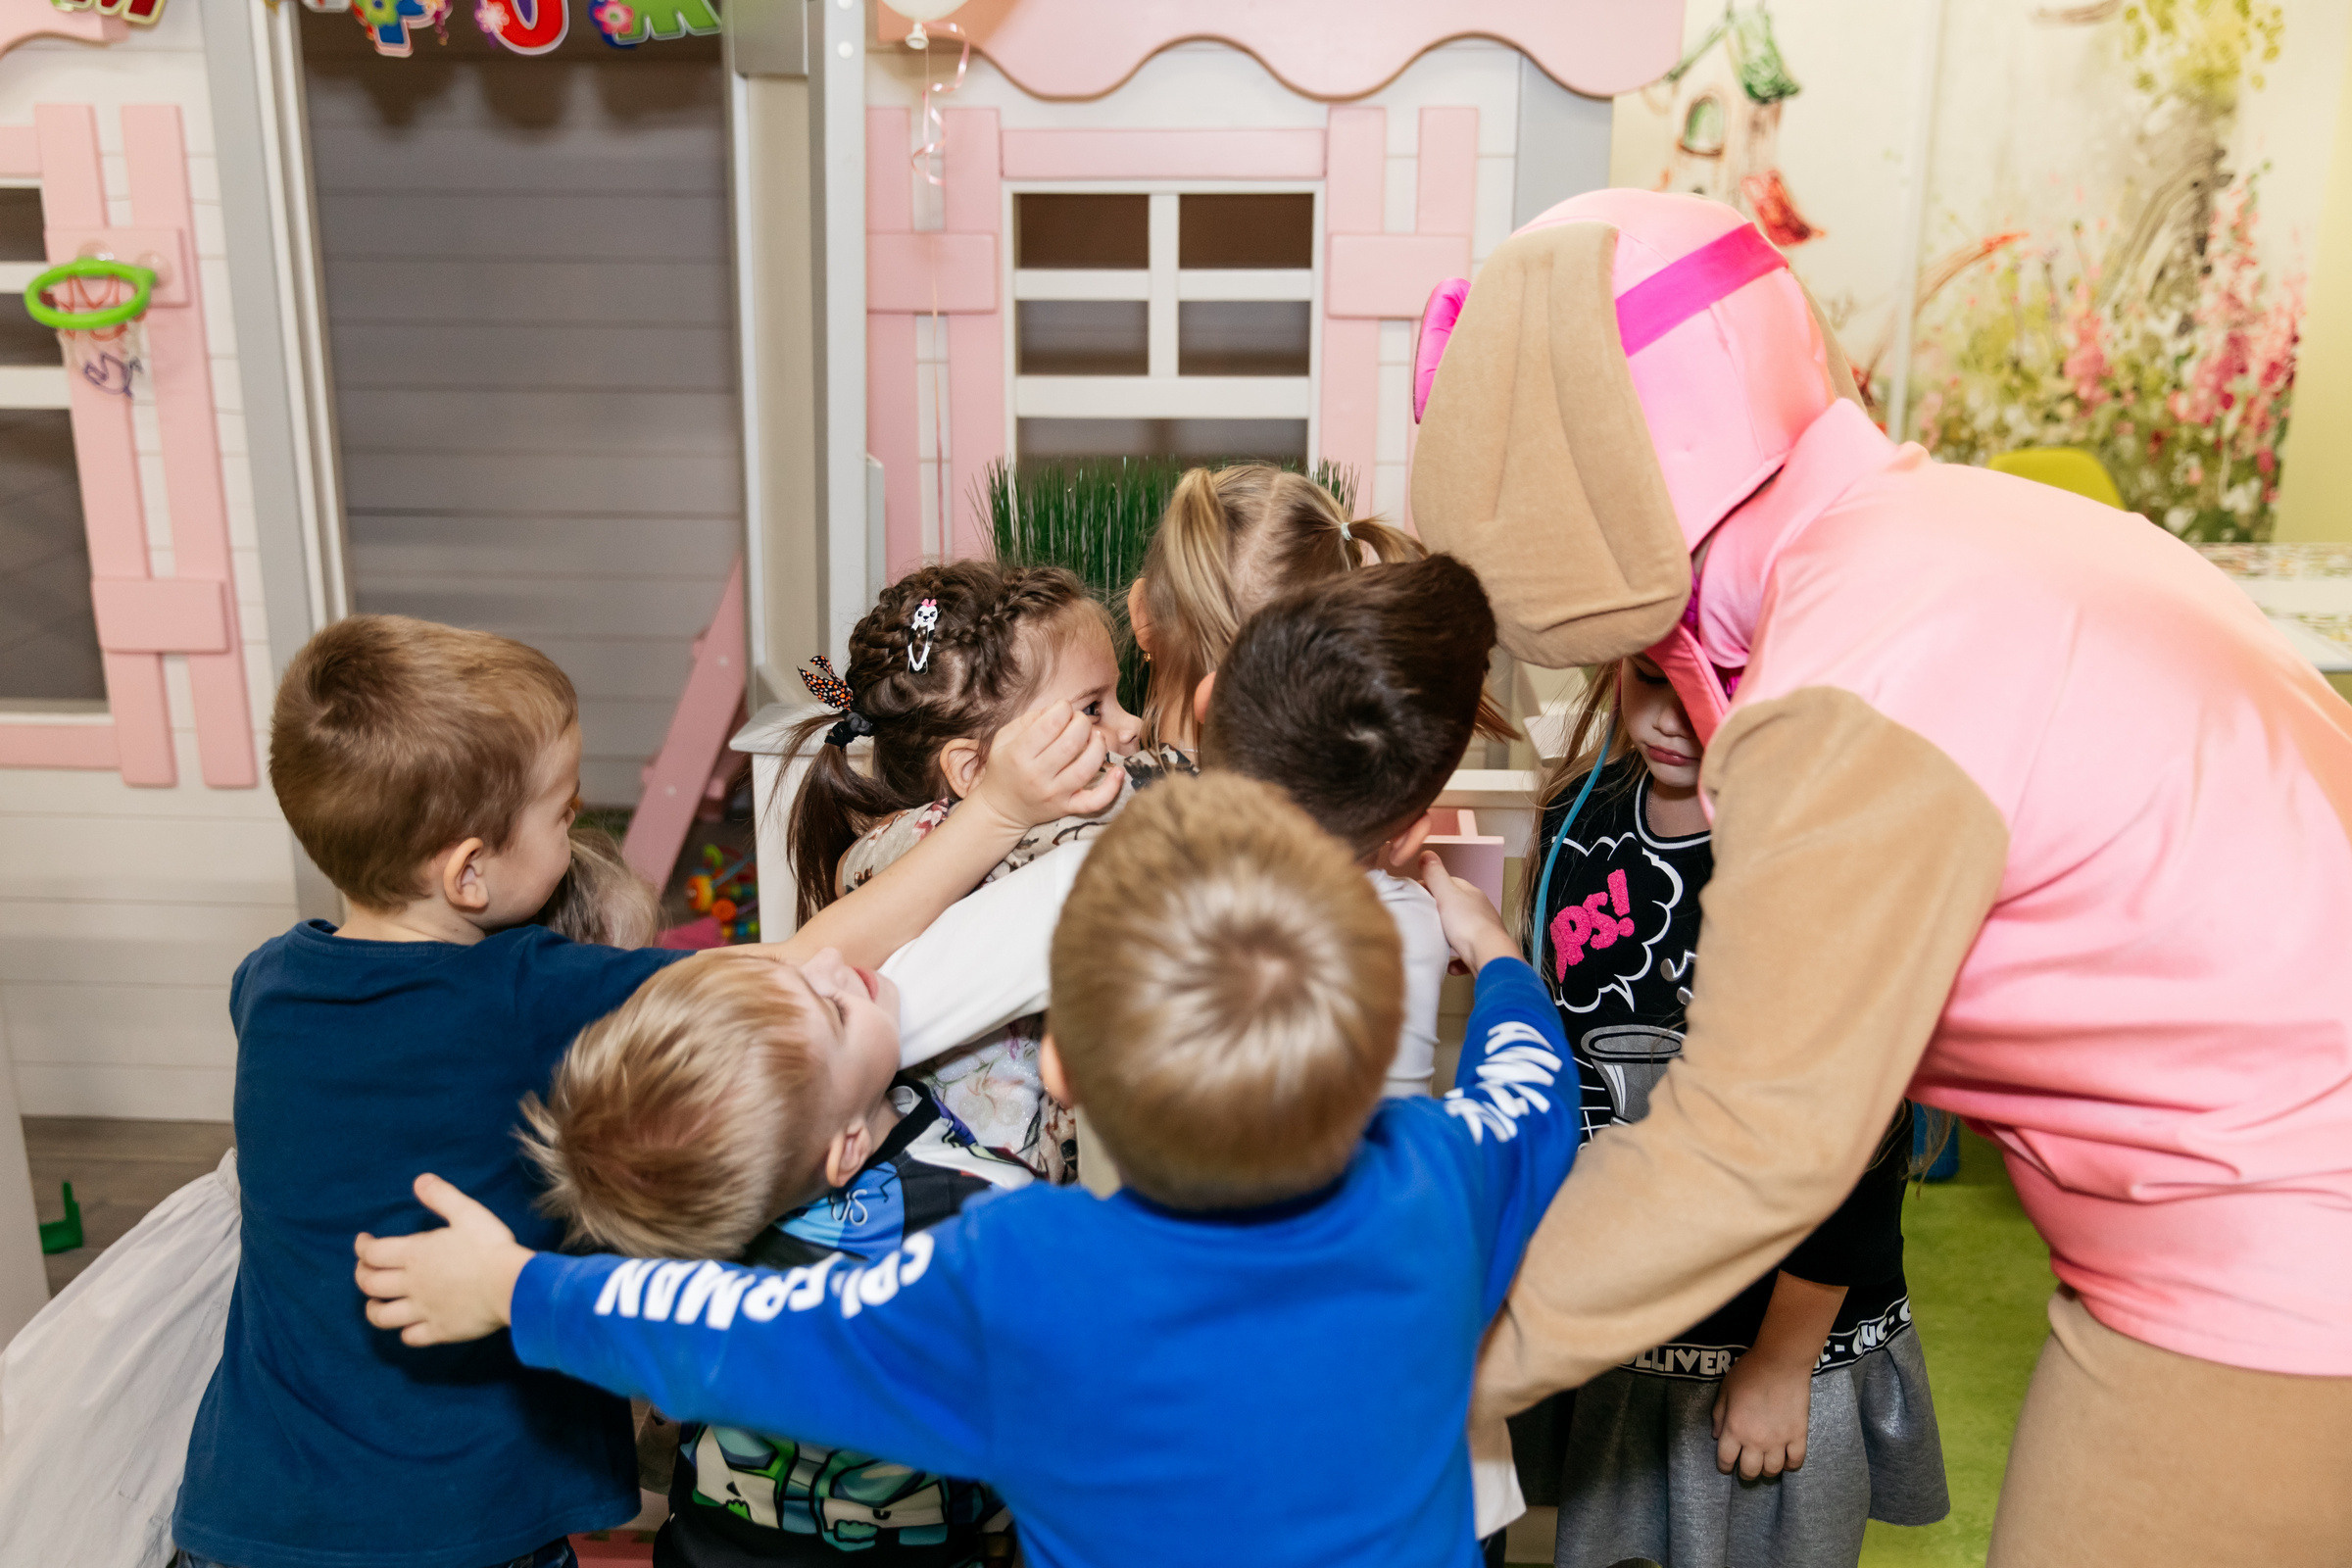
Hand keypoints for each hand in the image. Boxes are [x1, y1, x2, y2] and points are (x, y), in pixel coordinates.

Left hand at [354, 1173, 533, 1346]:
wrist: (511, 1285)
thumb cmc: (490, 1246)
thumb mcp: (467, 1212)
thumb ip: (441, 1196)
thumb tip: (419, 1181)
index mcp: (415, 1254)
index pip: (372, 1253)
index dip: (361, 1247)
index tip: (362, 1241)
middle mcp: (411, 1284)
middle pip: (370, 1284)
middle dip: (361, 1275)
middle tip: (365, 1269)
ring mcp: (423, 1310)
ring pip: (382, 1316)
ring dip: (373, 1309)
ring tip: (375, 1302)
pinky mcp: (439, 1330)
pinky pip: (411, 1337)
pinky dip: (405, 1332)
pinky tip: (408, 1327)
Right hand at [970, 700, 1121, 831]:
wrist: (1002, 809)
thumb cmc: (1005, 767)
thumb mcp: (1005, 738)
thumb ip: (1028, 719)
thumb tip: (1058, 708)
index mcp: (1019, 754)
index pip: (1050, 724)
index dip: (1063, 709)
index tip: (1063, 709)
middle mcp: (1037, 775)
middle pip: (1071, 743)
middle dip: (1082, 723)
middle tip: (1080, 721)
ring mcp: (1054, 794)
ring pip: (1086, 768)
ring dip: (1098, 746)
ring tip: (1095, 737)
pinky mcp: (1067, 808)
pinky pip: (1095, 801)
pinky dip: (1111, 788)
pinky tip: (1118, 771)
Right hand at [1417, 852, 1517, 972]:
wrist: (1488, 955)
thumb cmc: (1468, 924)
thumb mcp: (1446, 894)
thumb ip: (1435, 875)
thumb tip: (1427, 854)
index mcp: (1472, 894)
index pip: (1451, 883)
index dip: (1433, 885)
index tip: (1416, 892)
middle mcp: (1481, 911)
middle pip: (1457, 906)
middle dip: (1441, 910)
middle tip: (1422, 915)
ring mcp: (1484, 931)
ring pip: (1463, 929)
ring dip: (1450, 934)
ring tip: (1435, 938)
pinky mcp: (1483, 952)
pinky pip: (1467, 954)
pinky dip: (1457, 958)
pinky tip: (1449, 964)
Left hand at [1711, 1347, 1813, 1479]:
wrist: (1781, 1362)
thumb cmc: (1749, 1371)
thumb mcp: (1725, 1390)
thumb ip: (1719, 1415)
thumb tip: (1717, 1436)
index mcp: (1734, 1428)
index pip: (1726, 1459)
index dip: (1724, 1467)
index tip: (1726, 1467)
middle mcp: (1755, 1439)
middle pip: (1750, 1470)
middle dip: (1746, 1473)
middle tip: (1746, 1468)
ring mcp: (1779, 1439)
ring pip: (1773, 1470)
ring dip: (1767, 1471)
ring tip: (1765, 1465)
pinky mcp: (1798, 1434)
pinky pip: (1796, 1460)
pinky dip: (1791, 1465)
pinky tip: (1786, 1461)